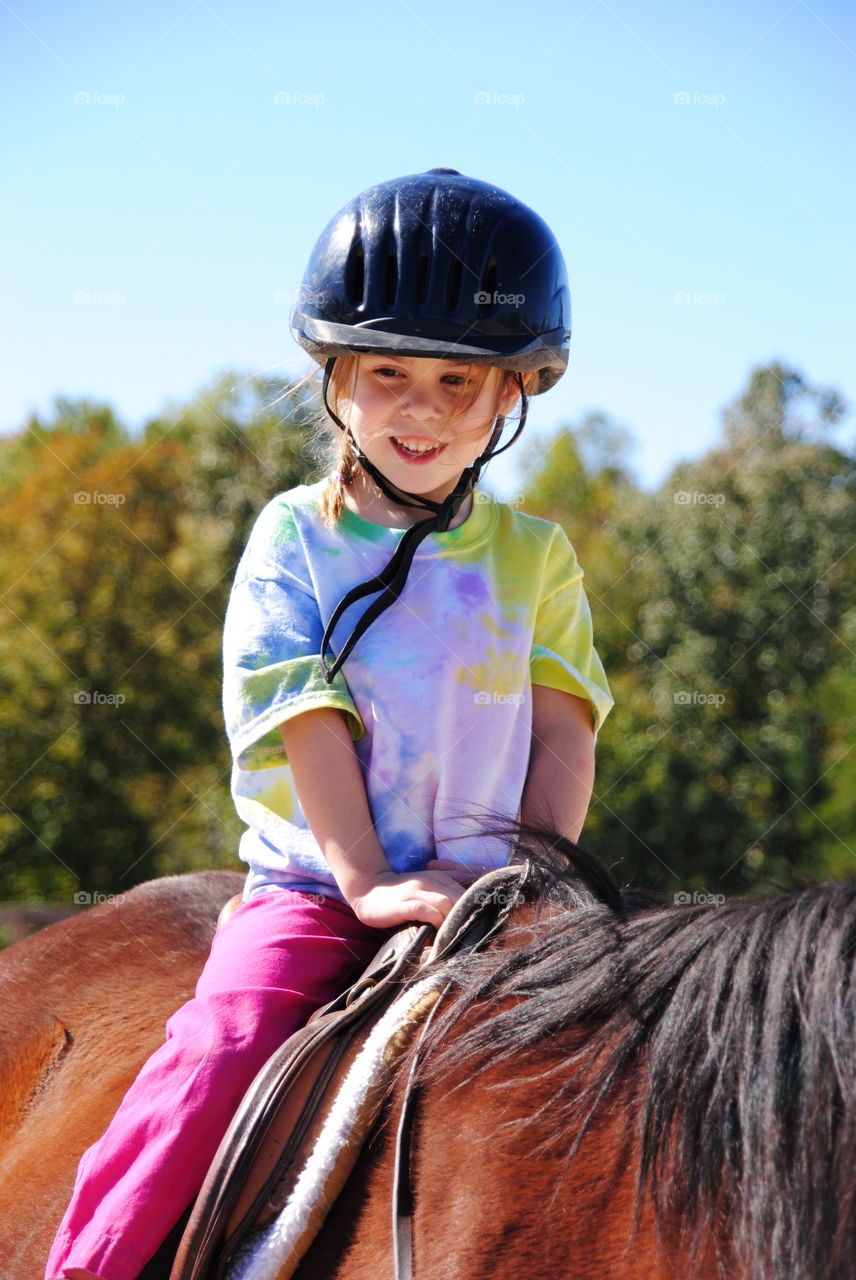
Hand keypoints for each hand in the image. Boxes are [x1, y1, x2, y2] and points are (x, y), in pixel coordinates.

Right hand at [347, 861, 480, 929]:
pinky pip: (426, 911)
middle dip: (471, 916)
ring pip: (447, 903)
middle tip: (478, 936)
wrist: (369, 888)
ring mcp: (417, 890)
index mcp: (442, 877)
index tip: (491, 923)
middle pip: (462, 896)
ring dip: (454, 921)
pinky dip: (435, 922)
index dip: (482, 904)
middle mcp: (432, 880)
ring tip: (459, 939)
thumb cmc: (403, 893)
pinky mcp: (404, 903)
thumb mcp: (429, 887)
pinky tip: (438, 935)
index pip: (470, 886)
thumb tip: (473, 916)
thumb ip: (449, 896)